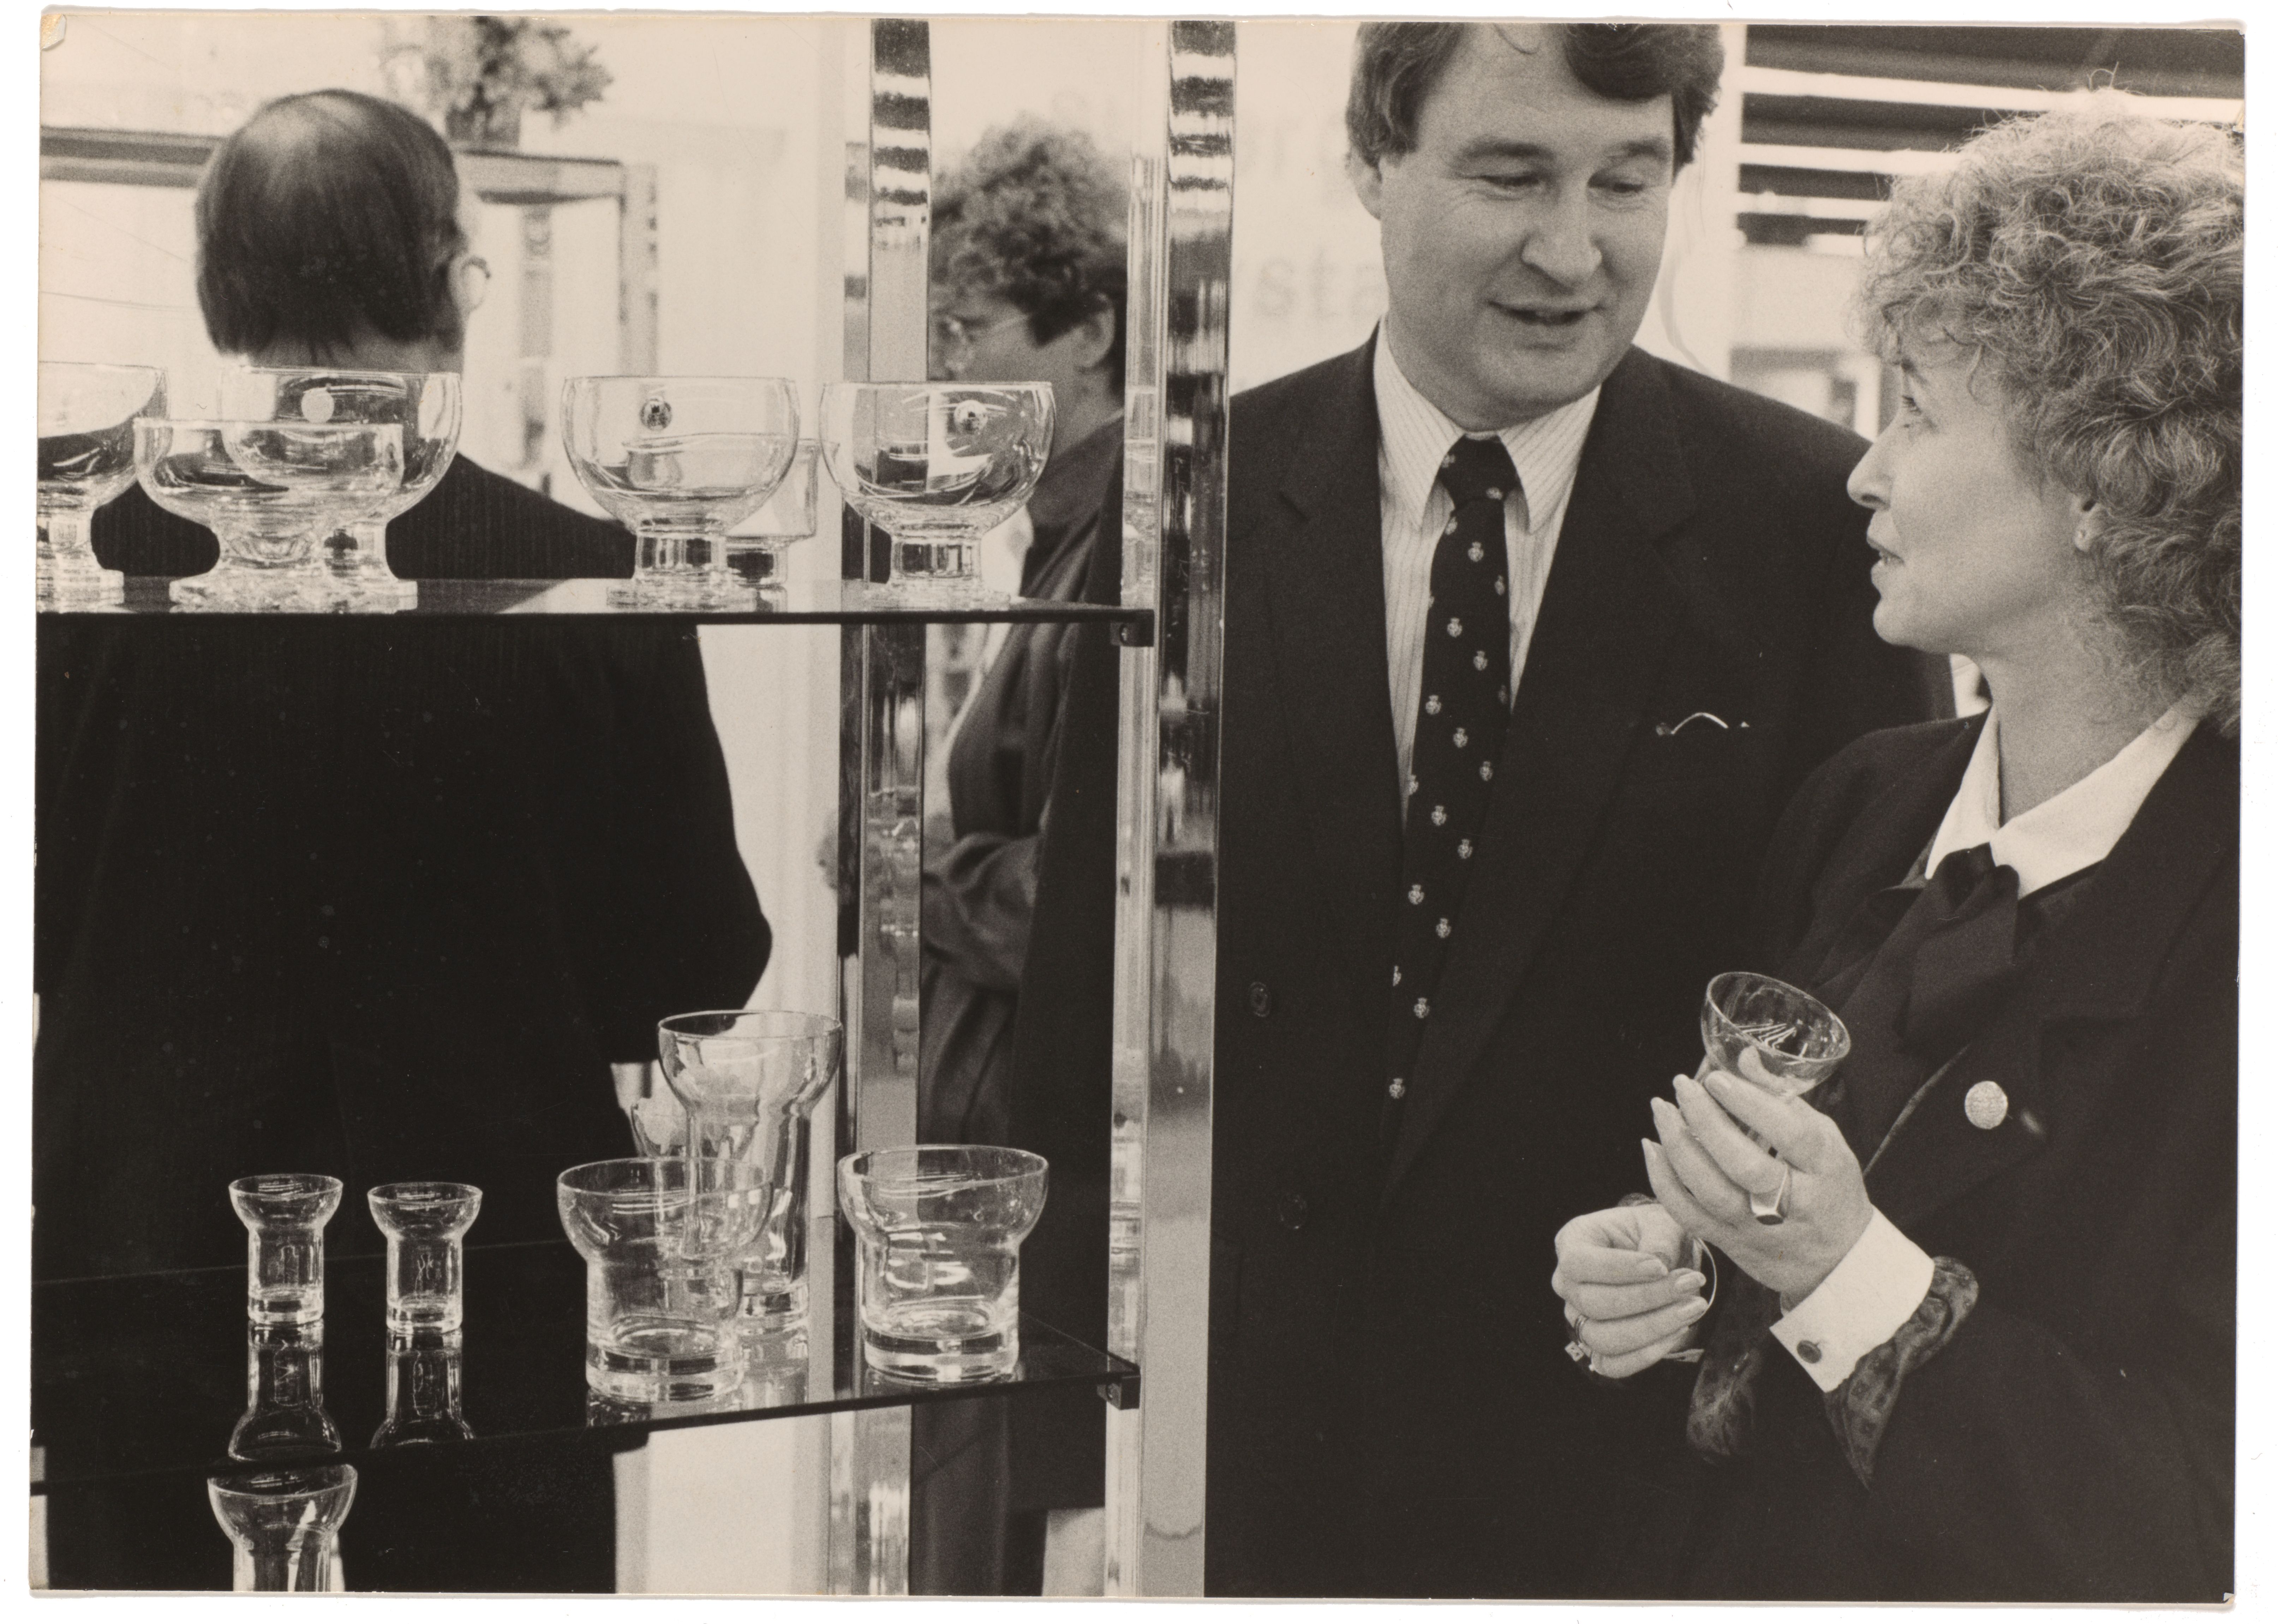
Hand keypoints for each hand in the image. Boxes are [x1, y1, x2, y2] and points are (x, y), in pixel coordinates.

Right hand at [1551, 1201, 1711, 1378]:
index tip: (1661, 1267)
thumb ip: (1659, 1237)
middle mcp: (1568, 1284)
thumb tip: (1660, 1263)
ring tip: (1693, 1308)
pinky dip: (1647, 1354)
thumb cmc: (1653, 1234)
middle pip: (1594, 1303)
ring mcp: (1579, 1319)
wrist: (1660, 1260)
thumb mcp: (1659, 1221)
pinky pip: (1612, 1365)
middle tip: (1691, 1284)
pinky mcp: (1597, 1348)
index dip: (1618, 1268)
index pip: (1578, 1262)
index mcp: (1572, 1242)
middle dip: (1647, 1298)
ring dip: (1652, 1327)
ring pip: (1602, 1338)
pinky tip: (1679, 1331)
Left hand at [1643, 1067, 1871, 1302]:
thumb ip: (1784, 1099)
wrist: (1837, 1259)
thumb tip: (1743, 1057)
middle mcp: (1792, 1202)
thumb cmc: (1829, 1187)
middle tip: (1682, 1087)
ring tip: (1663, 1110)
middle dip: (1706, 1121)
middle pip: (1743, 1164)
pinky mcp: (1731, 1243)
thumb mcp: (1824, 1140)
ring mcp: (1758, 1227)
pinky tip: (1654, 1149)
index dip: (1750, 1104)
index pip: (1789, 1133)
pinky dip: (1664, 1181)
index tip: (1717, 1079)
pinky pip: (1689, 1214)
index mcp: (1823, 1168)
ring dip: (1678, 1146)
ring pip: (1710, 1190)